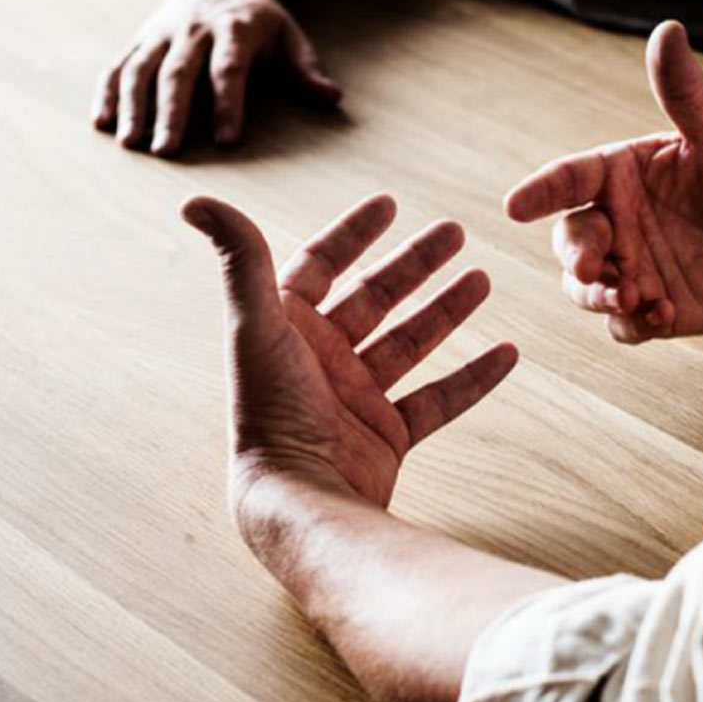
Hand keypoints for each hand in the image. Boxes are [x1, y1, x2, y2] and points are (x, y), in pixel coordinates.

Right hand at [95, 0, 341, 156]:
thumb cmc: (258, 19)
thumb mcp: (288, 34)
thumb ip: (305, 68)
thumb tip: (331, 98)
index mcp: (234, 30)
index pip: (229, 69)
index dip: (229, 104)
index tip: (228, 140)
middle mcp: (193, 32)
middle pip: (178, 73)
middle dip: (172, 112)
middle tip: (167, 151)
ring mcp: (161, 35)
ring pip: (141, 69)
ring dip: (133, 106)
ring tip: (130, 144)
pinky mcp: (140, 41)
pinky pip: (118, 65)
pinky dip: (108, 93)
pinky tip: (101, 123)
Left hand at [184, 192, 517, 518]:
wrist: (299, 500)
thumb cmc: (270, 414)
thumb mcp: (254, 325)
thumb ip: (239, 258)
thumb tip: (196, 201)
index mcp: (286, 330)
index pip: (320, 266)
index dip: (352, 234)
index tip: (389, 204)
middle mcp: (320, 361)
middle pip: (374, 298)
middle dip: (414, 264)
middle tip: (455, 232)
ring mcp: (356, 400)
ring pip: (410, 343)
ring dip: (446, 311)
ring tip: (482, 280)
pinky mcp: (386, 438)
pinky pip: (438, 400)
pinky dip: (473, 378)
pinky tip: (507, 353)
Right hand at [505, 21, 702, 342]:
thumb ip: (685, 91)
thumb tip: (667, 29)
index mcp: (618, 176)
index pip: (566, 180)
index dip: (538, 191)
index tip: (514, 205)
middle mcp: (614, 222)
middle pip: (568, 240)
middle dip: (574, 255)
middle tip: (596, 269)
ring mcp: (628, 268)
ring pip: (583, 288)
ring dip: (597, 295)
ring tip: (630, 298)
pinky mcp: (649, 310)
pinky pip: (621, 326)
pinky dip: (632, 324)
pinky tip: (664, 313)